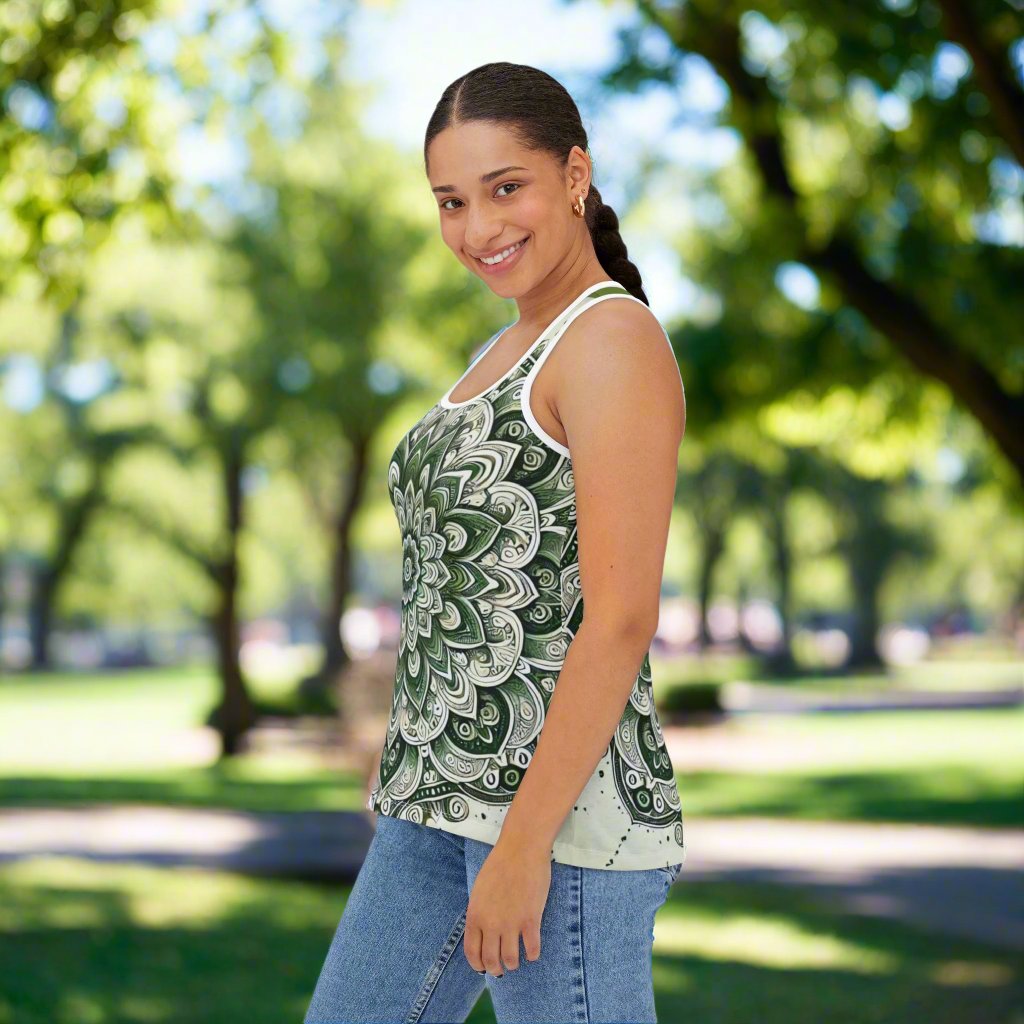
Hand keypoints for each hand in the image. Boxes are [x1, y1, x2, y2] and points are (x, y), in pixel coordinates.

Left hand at [463, 838, 549, 975]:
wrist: (521, 849)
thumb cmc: (500, 864)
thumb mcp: (480, 890)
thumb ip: (480, 912)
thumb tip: (482, 931)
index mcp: (475, 915)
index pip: (472, 952)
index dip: (478, 964)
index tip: (483, 968)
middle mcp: (491, 924)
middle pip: (491, 960)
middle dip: (496, 969)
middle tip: (501, 969)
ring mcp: (511, 923)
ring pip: (511, 960)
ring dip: (513, 964)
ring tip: (516, 961)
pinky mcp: (531, 920)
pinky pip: (532, 949)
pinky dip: (532, 955)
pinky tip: (532, 952)